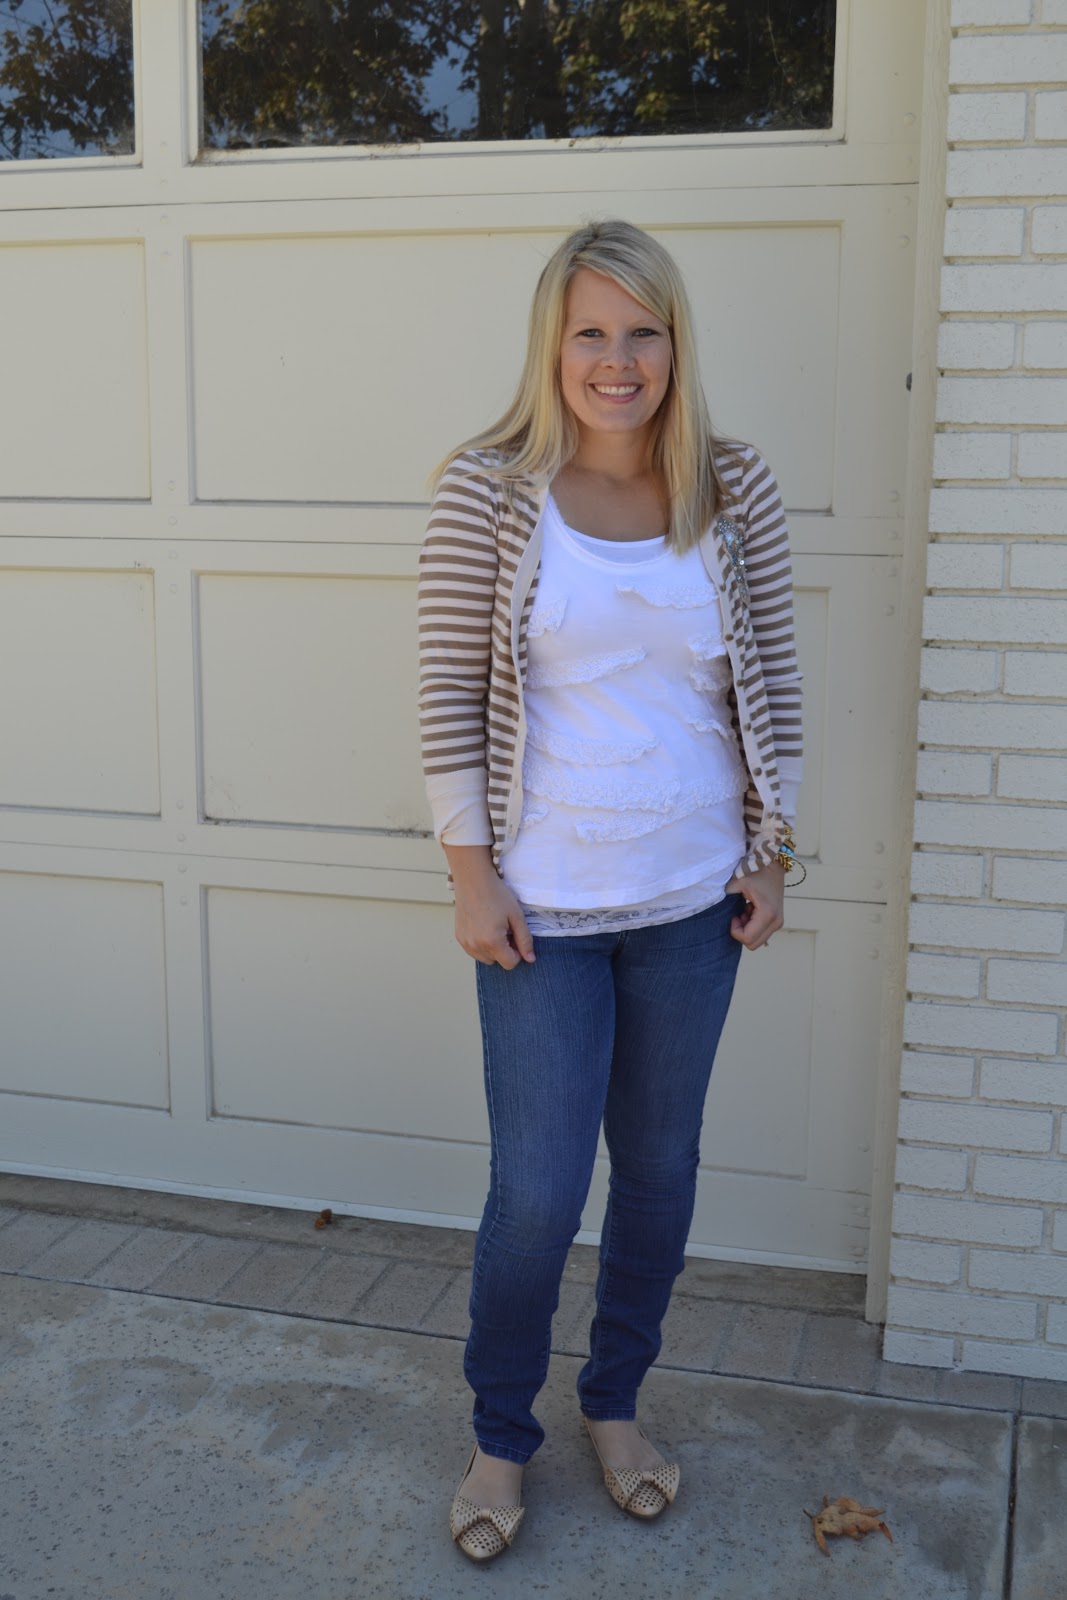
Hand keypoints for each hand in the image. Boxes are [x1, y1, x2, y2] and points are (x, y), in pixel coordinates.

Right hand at [443, 845, 535, 969]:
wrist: (473, 880)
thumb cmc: (496, 895)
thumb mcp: (516, 916)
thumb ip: (525, 940)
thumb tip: (530, 959)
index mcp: (492, 942)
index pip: (510, 963)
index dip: (517, 952)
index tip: (516, 936)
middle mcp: (476, 946)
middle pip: (497, 961)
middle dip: (504, 950)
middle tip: (505, 928)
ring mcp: (465, 943)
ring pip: (485, 958)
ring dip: (492, 949)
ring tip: (493, 927)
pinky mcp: (459, 937)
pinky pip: (474, 950)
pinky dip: (481, 944)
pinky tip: (483, 926)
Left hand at [725, 860, 784, 950]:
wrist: (773, 865)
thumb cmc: (756, 872)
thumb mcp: (738, 882)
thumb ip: (725, 896)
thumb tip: (715, 905)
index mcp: (767, 915)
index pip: (747, 938)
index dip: (735, 930)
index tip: (733, 915)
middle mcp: (775, 922)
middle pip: (753, 944)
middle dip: (741, 932)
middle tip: (738, 914)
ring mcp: (778, 923)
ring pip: (757, 940)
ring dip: (747, 928)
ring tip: (745, 909)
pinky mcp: (776, 921)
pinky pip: (761, 933)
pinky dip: (752, 925)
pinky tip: (751, 909)